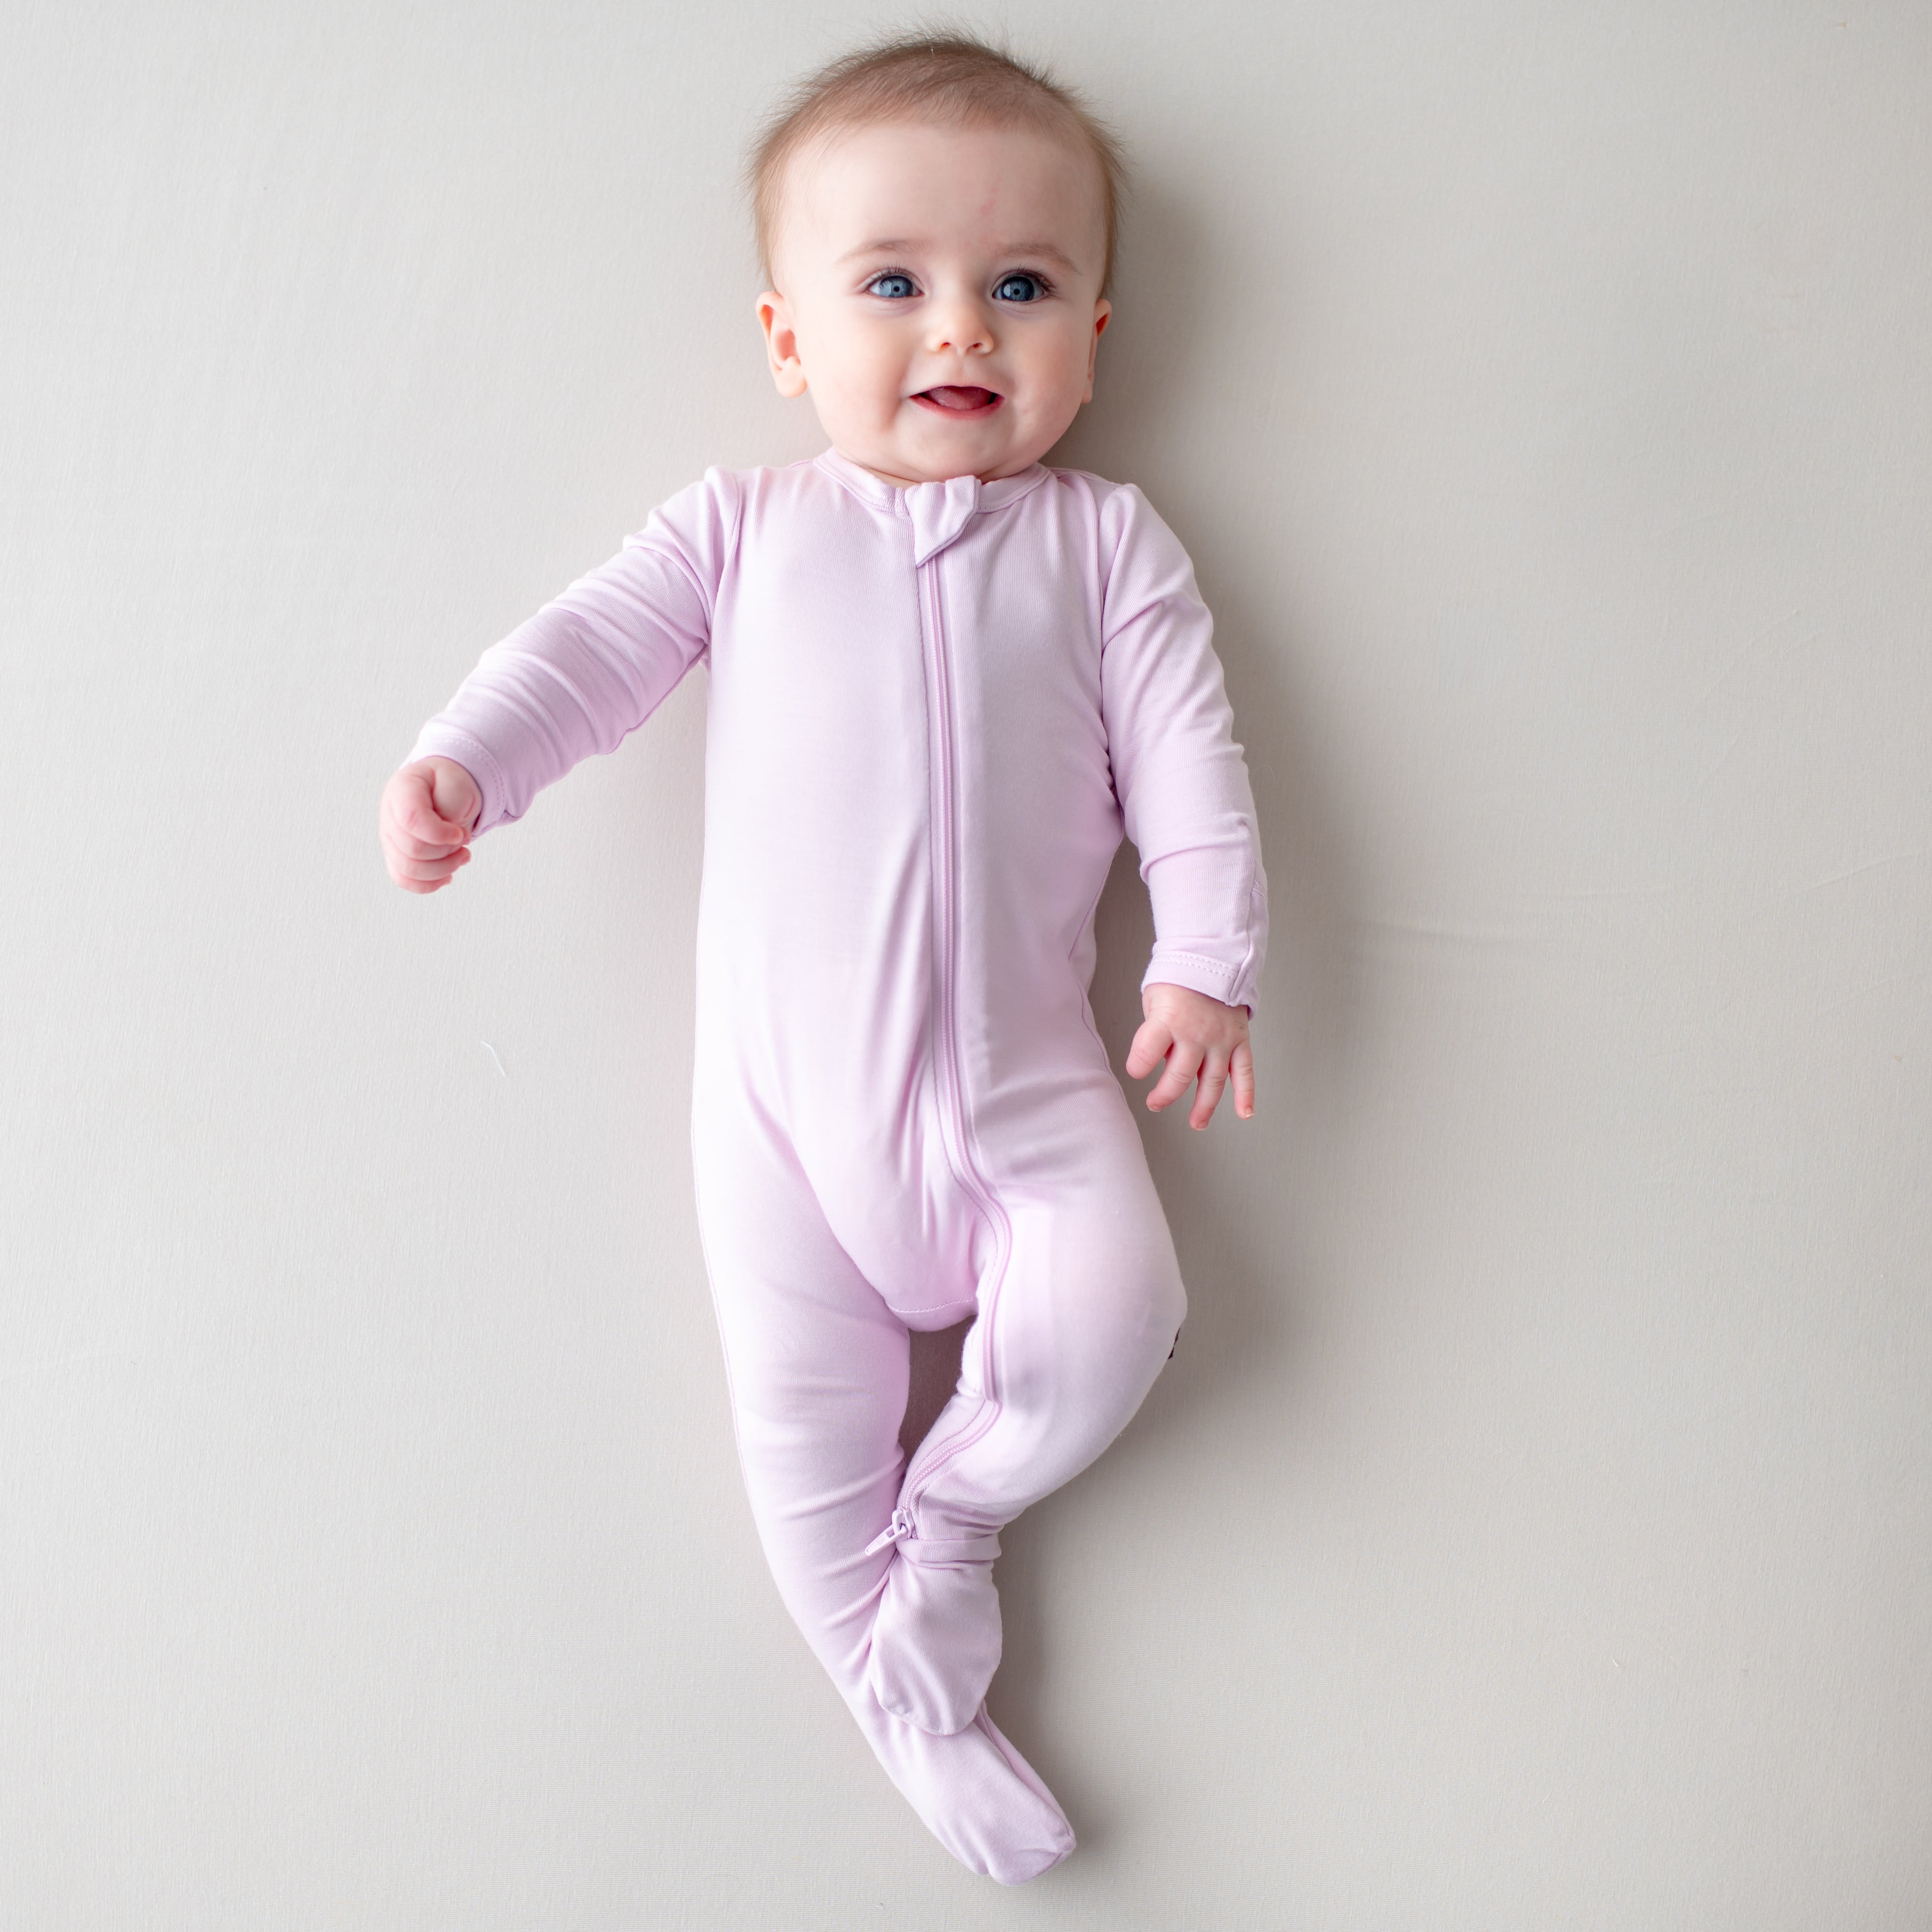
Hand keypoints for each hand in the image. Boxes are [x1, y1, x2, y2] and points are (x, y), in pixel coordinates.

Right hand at [379, 756, 481, 893]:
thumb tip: (446, 841)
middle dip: (447, 851)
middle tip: (466, 839)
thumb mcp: (456, 784)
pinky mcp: (395, 855)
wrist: (444, 789)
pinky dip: (429, 883)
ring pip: (409, 869)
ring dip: (443, 869)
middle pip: (413, 849)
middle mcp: (389, 815)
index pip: (412, 819)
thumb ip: (449, 809)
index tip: (461, 834)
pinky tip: (448, 876)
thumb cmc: (449, 785)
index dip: (439, 834)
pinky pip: (404, 879)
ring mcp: (389, 837)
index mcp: (402, 789)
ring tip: (462, 856)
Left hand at [1124, 982, 1254, 1128]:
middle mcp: (1196, 1033)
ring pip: (1212, 1082)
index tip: (1135, 1072)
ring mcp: (1221, 1039)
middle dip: (1165, 1095)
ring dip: (1204, 1106)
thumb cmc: (1178, 982)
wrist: (1211, 958)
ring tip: (1197, 1122)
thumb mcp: (1155, 1002)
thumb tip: (1163, 1063)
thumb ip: (1157, 1034)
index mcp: (1169, 1020)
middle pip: (1180, 1077)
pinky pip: (1245, 1071)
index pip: (1146, 1054)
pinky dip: (1246, 1093)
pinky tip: (1244, 1112)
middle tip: (1155, 1102)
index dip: (1137, 1067)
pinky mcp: (1239, 1040)